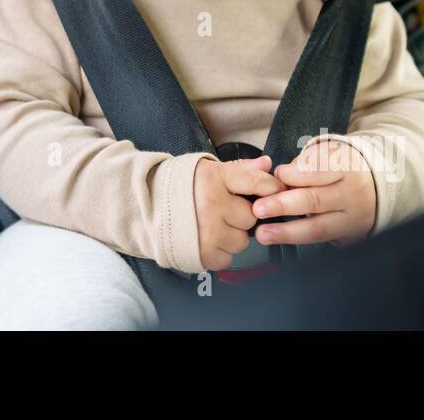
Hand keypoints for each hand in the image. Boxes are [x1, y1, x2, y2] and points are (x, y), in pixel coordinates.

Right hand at [193, 154, 286, 270]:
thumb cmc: (182, 188)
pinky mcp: (202, 254)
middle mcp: (212, 204)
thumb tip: (268, 164)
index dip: (271, 188)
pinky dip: (220, 253)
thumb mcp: (210, 170)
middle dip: (241, 215)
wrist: (147, 208)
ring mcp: (208, 231)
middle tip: (224, 210)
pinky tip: (207, 239)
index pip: (256, 182)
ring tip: (213, 226)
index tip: (276, 192)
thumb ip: (241, 168)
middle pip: (251, 216)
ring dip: (232, 236)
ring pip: (242, 240)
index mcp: (214, 179)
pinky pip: (228, 258)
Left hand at [250, 139, 376, 247]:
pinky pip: (320, 240)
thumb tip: (281, 177)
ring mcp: (351, 219)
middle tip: (259, 208)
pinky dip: (296, 240)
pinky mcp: (348, 237)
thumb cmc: (343, 170)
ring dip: (287, 231)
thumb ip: (306, 162)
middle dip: (284, 204)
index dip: (297, 173)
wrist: (376, 191)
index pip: (321, 169)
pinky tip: (278, 239)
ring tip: (264, 233)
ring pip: (318, 227)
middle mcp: (351, 195)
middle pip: (316, 200)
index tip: (278, 174)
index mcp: (346, 167)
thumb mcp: (330, 154)